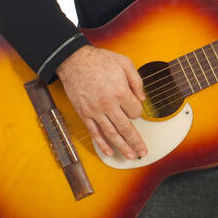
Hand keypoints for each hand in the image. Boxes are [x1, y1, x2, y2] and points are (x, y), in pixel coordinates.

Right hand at [56, 45, 147, 159]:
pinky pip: (94, 132)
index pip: (135, 111)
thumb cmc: (100, 60)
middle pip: (126, 128)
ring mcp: (95, 111)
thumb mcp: (125, 63)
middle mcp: (108, 104)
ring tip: (131, 156)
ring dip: (122, 147)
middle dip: (136, 142)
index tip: (135, 108)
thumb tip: (142, 98)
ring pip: (111, 134)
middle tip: (143, 152)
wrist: (74, 60)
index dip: (138, 111)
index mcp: (120, 92)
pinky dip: (102, 144)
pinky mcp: (84, 113)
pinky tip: (110, 152)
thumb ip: (137, 82)